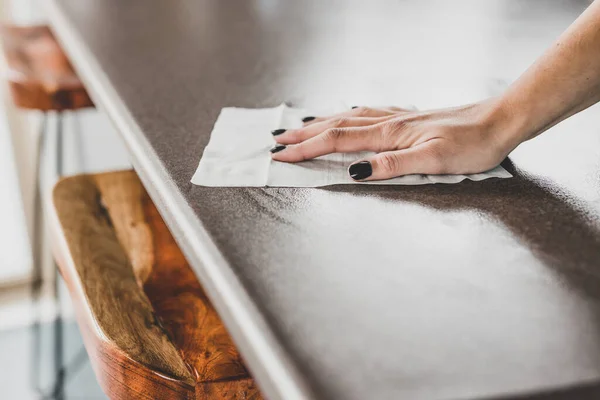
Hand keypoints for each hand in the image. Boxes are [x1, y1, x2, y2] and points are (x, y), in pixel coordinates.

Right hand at [270, 102, 518, 180]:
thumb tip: (356, 172)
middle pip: (336, 125)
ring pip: (349, 117)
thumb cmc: (473, 144)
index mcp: (390, 134)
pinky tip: (348, 115)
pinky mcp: (409, 119)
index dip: (307, 148)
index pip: (337, 141)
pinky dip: (348, 116)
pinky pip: (368, 115)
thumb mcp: (434, 160)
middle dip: (304, 134)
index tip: (281, 155)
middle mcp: (389, 122)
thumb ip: (392, 165)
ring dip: (321, 122)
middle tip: (278, 139)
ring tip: (301, 125)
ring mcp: (399, 118)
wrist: (500, 121)